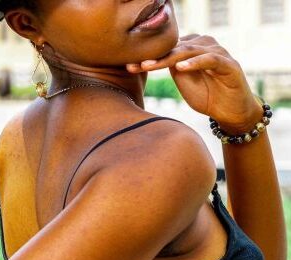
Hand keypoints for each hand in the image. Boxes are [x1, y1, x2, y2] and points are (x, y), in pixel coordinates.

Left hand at [126, 34, 263, 132]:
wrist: (230, 112)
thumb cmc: (206, 96)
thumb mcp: (183, 82)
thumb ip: (171, 67)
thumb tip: (150, 59)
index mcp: (192, 48)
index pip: (167, 50)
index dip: (148, 57)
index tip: (128, 66)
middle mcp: (205, 46)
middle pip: (175, 48)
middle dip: (153, 57)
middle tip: (135, 64)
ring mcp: (218, 53)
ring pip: (189, 51)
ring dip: (169, 58)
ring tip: (150, 65)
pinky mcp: (229, 64)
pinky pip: (210, 59)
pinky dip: (194, 62)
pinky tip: (180, 67)